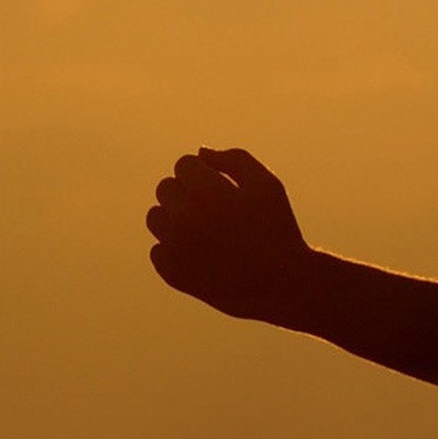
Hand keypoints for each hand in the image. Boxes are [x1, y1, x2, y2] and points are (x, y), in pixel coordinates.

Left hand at [146, 147, 314, 323]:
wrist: (282, 285)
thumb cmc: (277, 229)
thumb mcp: (266, 185)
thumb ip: (234, 159)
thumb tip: (200, 153)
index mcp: (206, 192)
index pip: (184, 165)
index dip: (204, 174)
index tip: (222, 189)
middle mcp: (185, 219)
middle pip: (166, 188)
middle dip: (187, 193)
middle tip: (216, 211)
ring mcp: (176, 249)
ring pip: (155, 217)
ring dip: (174, 218)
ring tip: (205, 231)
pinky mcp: (173, 274)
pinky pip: (158, 249)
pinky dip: (175, 250)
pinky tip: (203, 255)